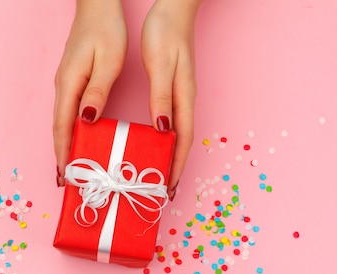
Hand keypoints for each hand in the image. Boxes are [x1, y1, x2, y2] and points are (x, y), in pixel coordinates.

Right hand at [53, 0, 127, 185]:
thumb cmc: (105, 30)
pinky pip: (69, 113)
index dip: (64, 153)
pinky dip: (71, 132)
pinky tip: (79, 140)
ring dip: (66, 146)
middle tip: (68, 182)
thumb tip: (86, 121)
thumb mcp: (107, 61)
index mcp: (69, 84)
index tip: (66, 176)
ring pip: (63, 122)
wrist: (97, 7)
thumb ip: (97, 92)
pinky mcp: (72, 82)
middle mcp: (63, 87)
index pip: (63, 127)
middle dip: (63, 156)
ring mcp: (65, 84)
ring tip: (73, 168)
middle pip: (59, 129)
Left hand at [141, 0, 201, 199]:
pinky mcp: (170, 91)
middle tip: (160, 192)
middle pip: (181, 143)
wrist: (172, 9)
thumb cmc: (166, 33)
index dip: (176, 166)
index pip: (183, 140)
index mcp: (182, 97)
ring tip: (155, 176)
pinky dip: (162, 140)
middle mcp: (183, 101)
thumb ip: (162, 97)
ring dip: (167, 157)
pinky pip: (169, 123)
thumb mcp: (161, 65)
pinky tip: (152, 145)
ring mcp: (178, 97)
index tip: (168, 188)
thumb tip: (164, 130)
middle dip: (172, 168)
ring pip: (175, 135)